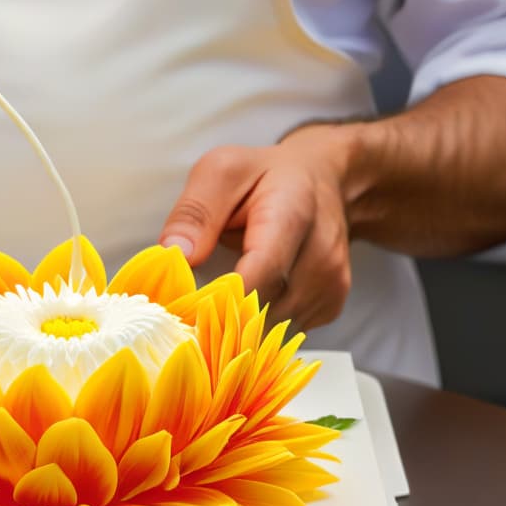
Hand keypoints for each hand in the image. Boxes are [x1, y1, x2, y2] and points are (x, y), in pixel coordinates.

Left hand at [159, 125, 363, 329]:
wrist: (320, 181)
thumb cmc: (262, 177)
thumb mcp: (220, 171)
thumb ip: (197, 211)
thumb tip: (174, 253)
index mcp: (293, 213)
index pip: (261, 272)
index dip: (220, 298)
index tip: (182, 312)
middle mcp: (322, 254)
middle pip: (264, 308)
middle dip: (220, 316)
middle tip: (184, 313)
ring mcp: (331, 284)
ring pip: (273, 329)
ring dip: (237, 327)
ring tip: (212, 305)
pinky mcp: (330, 306)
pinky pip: (284, 333)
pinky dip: (257, 329)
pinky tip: (241, 306)